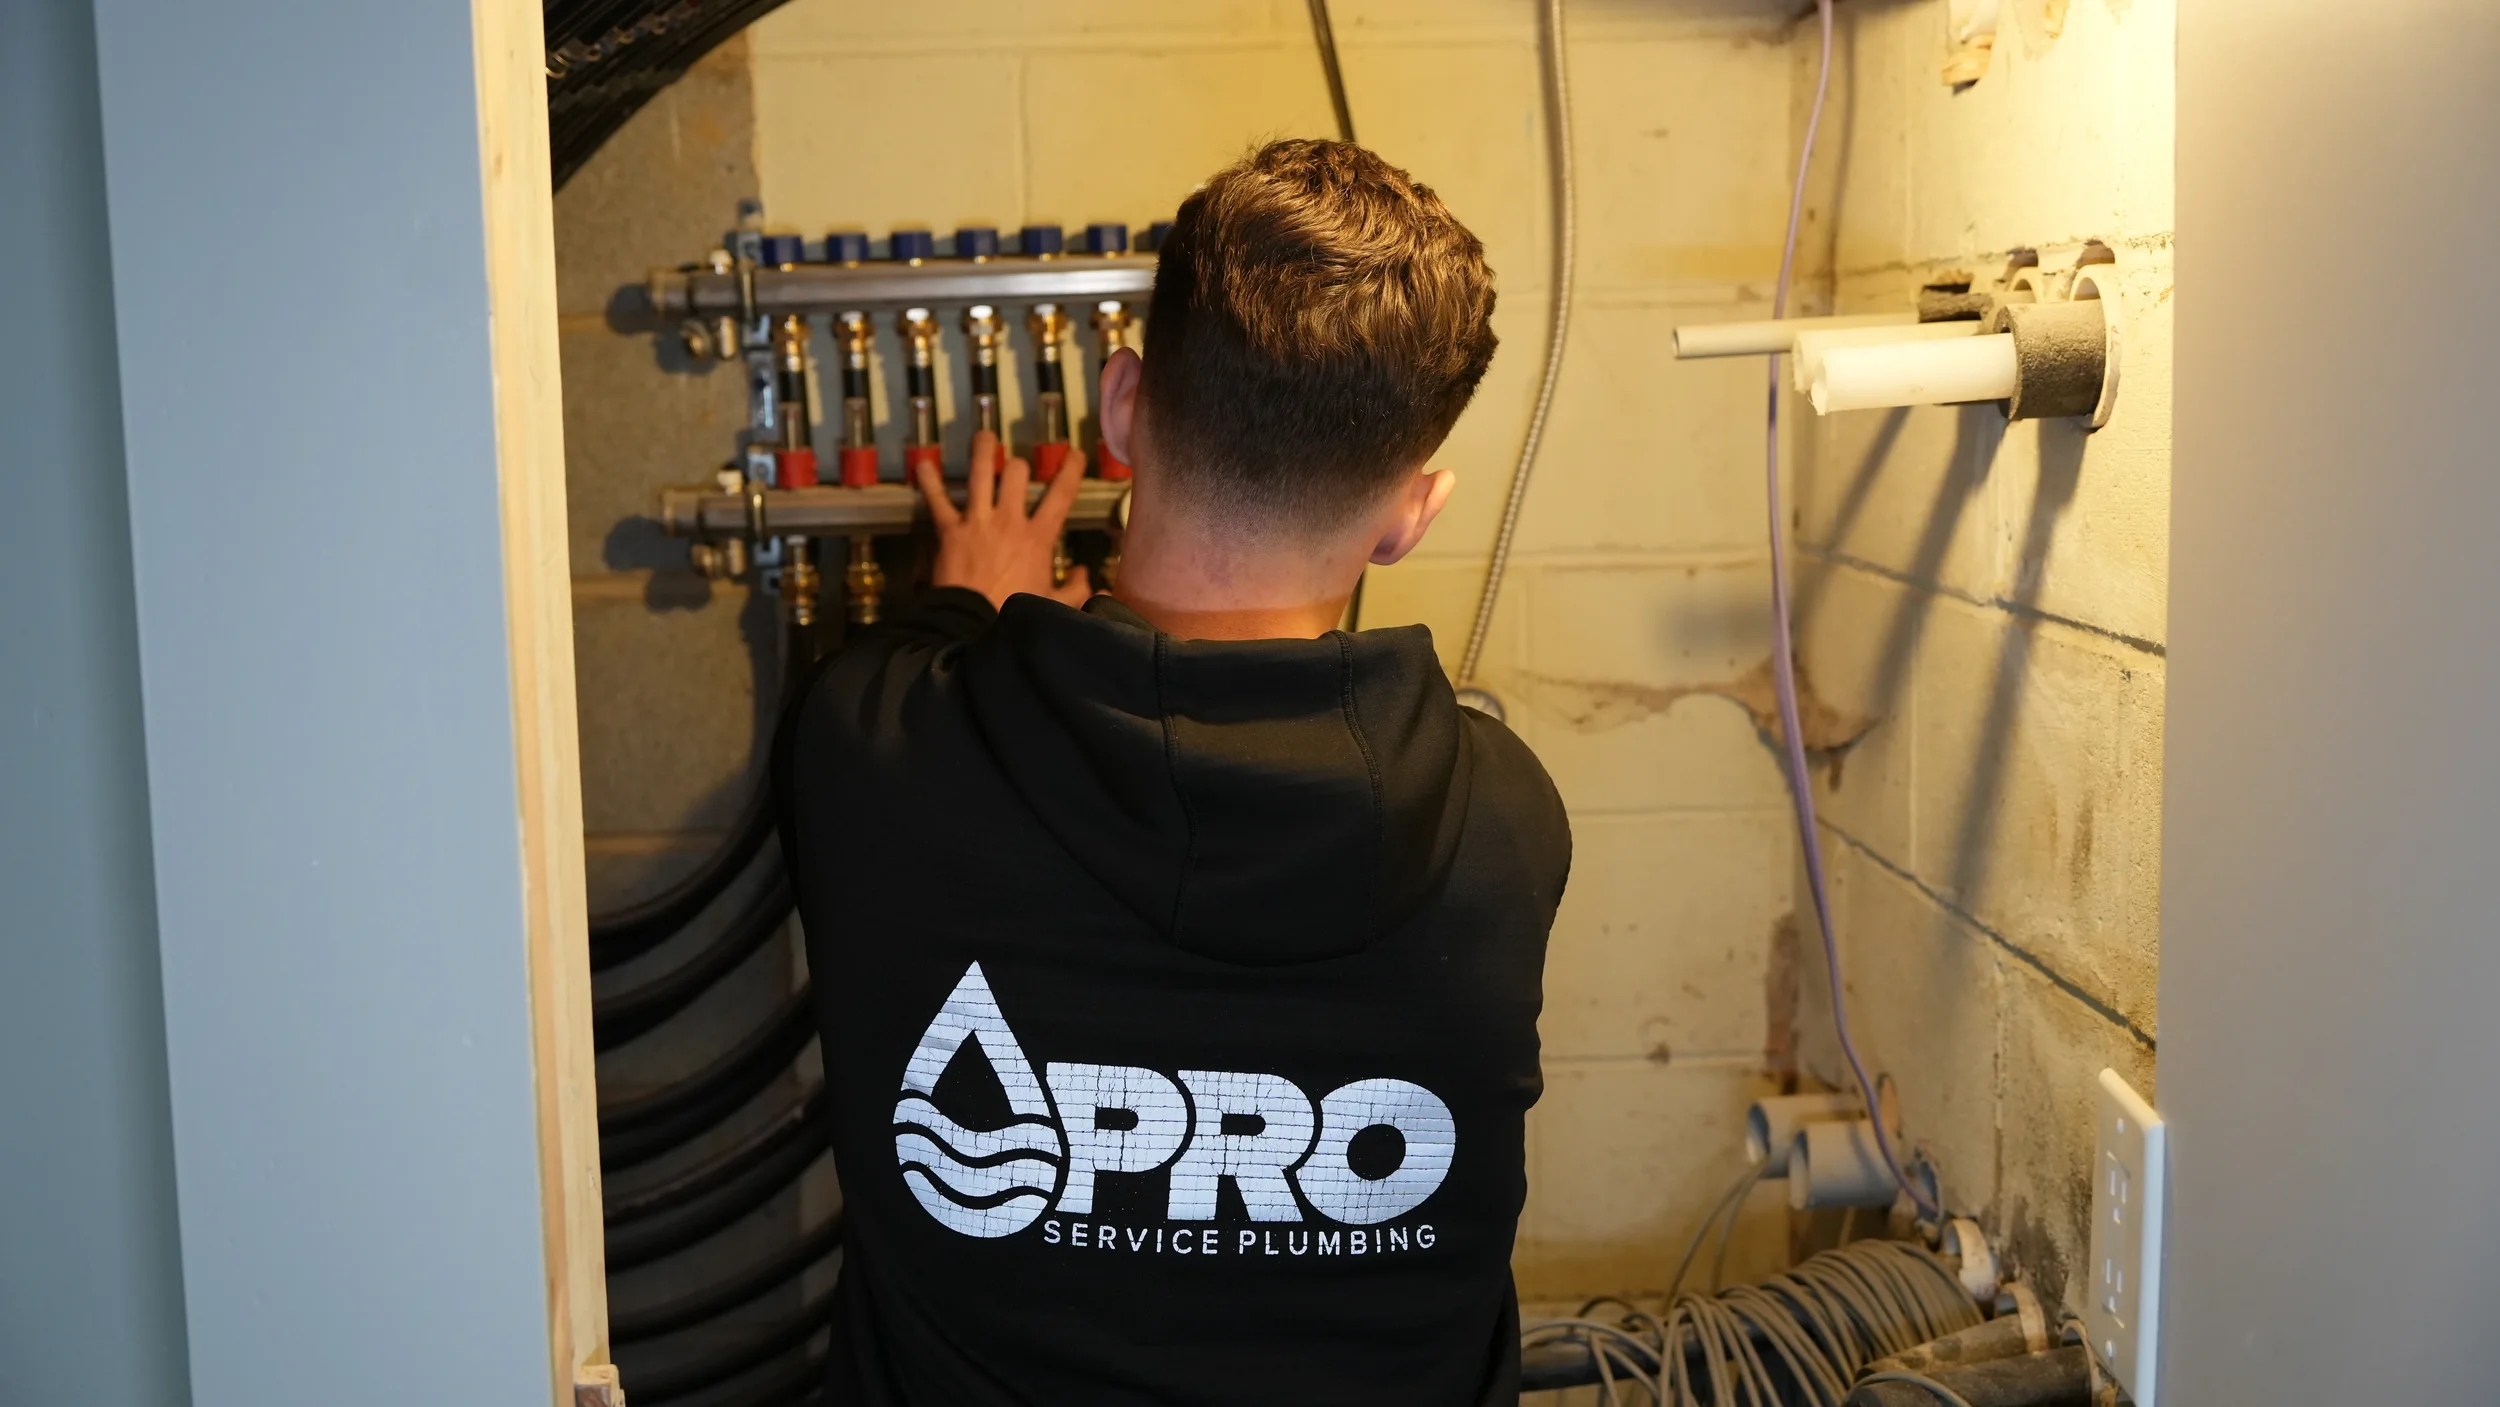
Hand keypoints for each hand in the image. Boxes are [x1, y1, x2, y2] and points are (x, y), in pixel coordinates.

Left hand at [917, 430, 1094, 609]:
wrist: (972, 624)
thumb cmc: (1013, 614)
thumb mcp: (1054, 605)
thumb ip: (1075, 589)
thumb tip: (1086, 576)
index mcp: (1037, 536)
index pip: (1061, 494)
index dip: (1071, 470)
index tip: (1076, 453)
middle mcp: (1008, 520)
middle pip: (1016, 474)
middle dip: (1019, 465)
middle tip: (1017, 465)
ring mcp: (977, 521)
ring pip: (980, 473)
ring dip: (982, 451)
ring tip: (984, 436)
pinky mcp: (949, 530)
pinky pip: (937, 500)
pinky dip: (929, 482)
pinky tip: (923, 463)